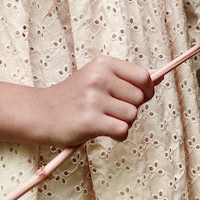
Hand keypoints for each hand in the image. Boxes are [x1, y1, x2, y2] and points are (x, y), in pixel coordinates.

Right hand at [36, 56, 154, 146]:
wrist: (41, 113)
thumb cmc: (74, 97)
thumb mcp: (97, 77)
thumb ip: (126, 79)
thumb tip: (158, 79)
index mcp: (103, 64)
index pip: (143, 76)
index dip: (146, 90)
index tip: (137, 98)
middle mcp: (99, 78)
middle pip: (140, 98)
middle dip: (131, 108)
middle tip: (111, 111)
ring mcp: (93, 99)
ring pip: (132, 115)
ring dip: (123, 122)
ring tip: (105, 120)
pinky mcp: (89, 121)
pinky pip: (122, 130)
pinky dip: (118, 135)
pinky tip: (104, 131)